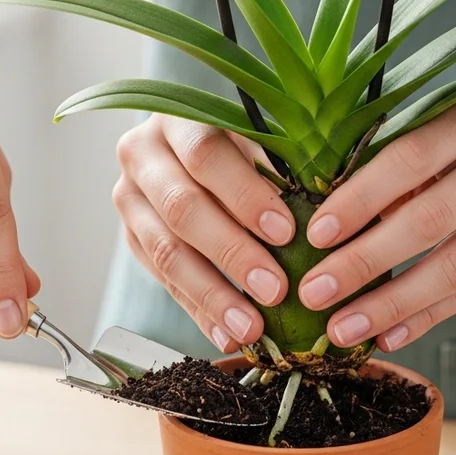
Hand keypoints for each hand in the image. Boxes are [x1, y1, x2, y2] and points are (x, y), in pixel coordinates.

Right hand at [113, 114, 296, 352]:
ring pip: (165, 252)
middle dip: (232, 254)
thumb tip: (325, 213)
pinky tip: (228, 335)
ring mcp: (130, 200)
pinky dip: (199, 312)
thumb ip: (280, 165)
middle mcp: (141, 155)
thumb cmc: (244, 141)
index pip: (206, 154)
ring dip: (212, 295)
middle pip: (182, 208)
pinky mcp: (131, 239)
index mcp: (176, 119)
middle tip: (275, 289)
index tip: (285, 232)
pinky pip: (163, 282)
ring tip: (251, 327)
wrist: (190, 147)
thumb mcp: (261, 137)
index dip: (244, 195)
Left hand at [299, 98, 455, 351]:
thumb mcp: (442, 133)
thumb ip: (394, 169)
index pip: (408, 159)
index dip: (360, 199)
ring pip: (452, 268)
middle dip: (364, 262)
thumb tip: (321, 227)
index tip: (315, 234)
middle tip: (312, 293)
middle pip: (428, 221)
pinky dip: (424, 318)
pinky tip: (385, 336)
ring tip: (341, 329)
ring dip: (390, 305)